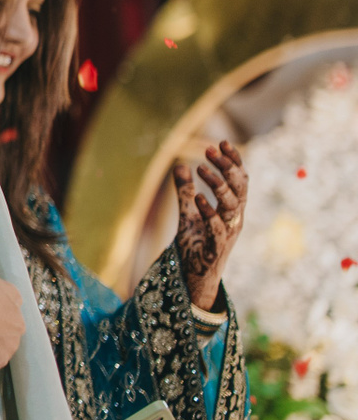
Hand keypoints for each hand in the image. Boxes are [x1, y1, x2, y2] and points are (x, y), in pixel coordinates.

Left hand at [175, 140, 245, 312]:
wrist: (194, 277)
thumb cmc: (196, 245)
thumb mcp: (188, 214)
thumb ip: (185, 192)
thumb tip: (179, 166)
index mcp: (231, 209)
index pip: (239, 181)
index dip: (234, 161)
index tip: (223, 142)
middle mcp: (234, 219)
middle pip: (240, 188)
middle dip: (227, 167)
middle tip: (210, 149)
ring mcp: (228, 233)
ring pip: (232, 205)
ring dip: (218, 185)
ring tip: (201, 167)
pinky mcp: (217, 247)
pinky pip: (218, 227)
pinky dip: (209, 212)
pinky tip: (198, 198)